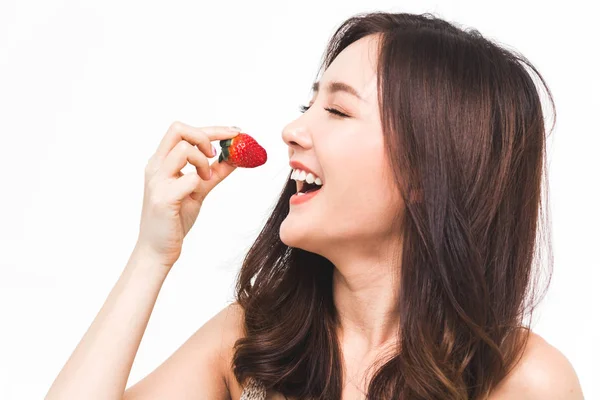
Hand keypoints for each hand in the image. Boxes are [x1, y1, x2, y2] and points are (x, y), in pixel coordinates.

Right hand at [136, 121, 240, 267]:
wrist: (157, 250)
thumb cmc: (174, 219)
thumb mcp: (198, 191)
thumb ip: (214, 174)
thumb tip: (236, 158)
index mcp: (161, 162)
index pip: (182, 130)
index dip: (212, 129)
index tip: (235, 133)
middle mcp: (156, 167)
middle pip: (179, 129)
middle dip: (206, 136)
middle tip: (216, 155)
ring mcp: (157, 182)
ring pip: (184, 150)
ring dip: (202, 161)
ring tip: (205, 179)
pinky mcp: (163, 199)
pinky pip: (189, 179)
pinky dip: (200, 182)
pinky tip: (196, 194)